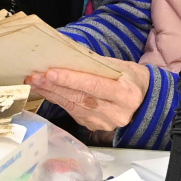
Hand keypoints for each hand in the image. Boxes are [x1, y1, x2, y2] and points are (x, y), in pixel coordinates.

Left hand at [26, 59, 149, 131]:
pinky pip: (73, 112)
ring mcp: (104, 123)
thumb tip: (68, 54)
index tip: (50, 73)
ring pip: (73, 107)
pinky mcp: (94, 127)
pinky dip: (59, 100)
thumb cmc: (132, 79)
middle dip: (54, 86)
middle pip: (79, 98)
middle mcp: (115, 113)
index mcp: (125, 94)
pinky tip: (47, 91)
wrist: (146, 102)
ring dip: (51, 94)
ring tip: (35, 82)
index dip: (71, 80)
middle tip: (34, 76)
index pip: (94, 86)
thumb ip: (97, 63)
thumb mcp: (122, 66)